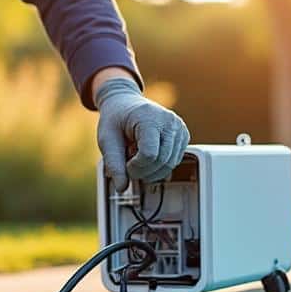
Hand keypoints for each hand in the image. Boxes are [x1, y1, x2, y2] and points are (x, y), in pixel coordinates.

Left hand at [94, 73, 189, 187]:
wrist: (125, 104)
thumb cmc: (116, 119)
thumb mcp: (107, 140)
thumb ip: (114, 164)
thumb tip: (122, 188)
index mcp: (150, 118)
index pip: (150, 155)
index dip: (135, 167)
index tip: (125, 164)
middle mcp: (170, 122)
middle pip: (162, 161)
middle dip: (143, 171)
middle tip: (129, 166)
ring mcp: (179, 128)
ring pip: (170, 165)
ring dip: (151, 170)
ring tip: (137, 158)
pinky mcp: (183, 136)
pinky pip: (174, 161)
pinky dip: (159, 166)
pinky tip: (147, 156)